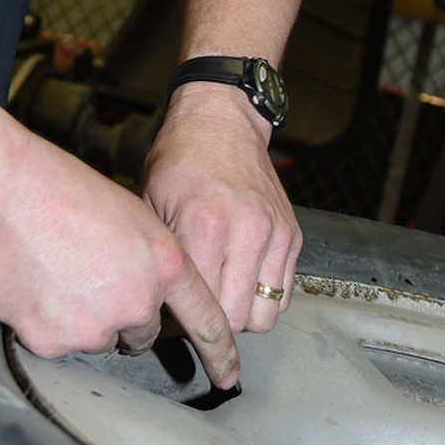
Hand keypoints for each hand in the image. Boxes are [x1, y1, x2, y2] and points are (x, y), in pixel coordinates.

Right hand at [0, 135, 239, 387]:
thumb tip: (146, 290)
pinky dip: (44, 321)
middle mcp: (138, 301)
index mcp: (164, 263)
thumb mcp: (128, 214)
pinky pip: (56, 342)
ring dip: (81, 317)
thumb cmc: (59, 189)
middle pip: (140, 332)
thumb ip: (147, 259)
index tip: (228, 375)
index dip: (219, 352)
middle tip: (88, 275)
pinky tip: (32, 284)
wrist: (1, 191)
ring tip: (55, 270)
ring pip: (96, 338)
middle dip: (120, 314)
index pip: (204, 319)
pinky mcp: (54, 341)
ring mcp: (95, 326)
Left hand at [141, 81, 301, 334]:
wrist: (220, 120)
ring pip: (266, 315)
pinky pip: (285, 292)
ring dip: (242, 315)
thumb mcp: (152, 204)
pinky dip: (264, 297)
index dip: (182, 323)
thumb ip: (164, 259)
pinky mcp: (293, 233)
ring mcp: (275, 233)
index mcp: (205, 226)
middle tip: (195, 309)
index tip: (171, 317)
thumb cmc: (180, 158)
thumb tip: (161, 307)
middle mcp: (247, 232)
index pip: (202, 307)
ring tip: (221, 297)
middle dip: (213, 324)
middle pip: (236, 320)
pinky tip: (241, 280)